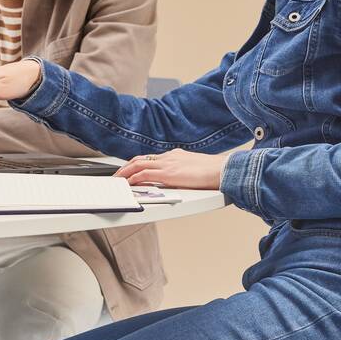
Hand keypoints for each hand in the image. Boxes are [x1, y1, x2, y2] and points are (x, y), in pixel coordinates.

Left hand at [114, 150, 228, 189]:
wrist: (223, 170)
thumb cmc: (213, 172)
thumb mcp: (193, 170)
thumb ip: (182, 173)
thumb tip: (178, 180)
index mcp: (175, 155)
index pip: (150, 158)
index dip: (136, 164)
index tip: (128, 170)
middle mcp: (169, 157)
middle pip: (140, 159)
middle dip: (125, 167)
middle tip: (117, 176)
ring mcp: (168, 164)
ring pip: (138, 164)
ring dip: (125, 172)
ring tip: (117, 180)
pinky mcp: (168, 174)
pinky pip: (145, 174)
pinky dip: (134, 178)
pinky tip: (128, 183)